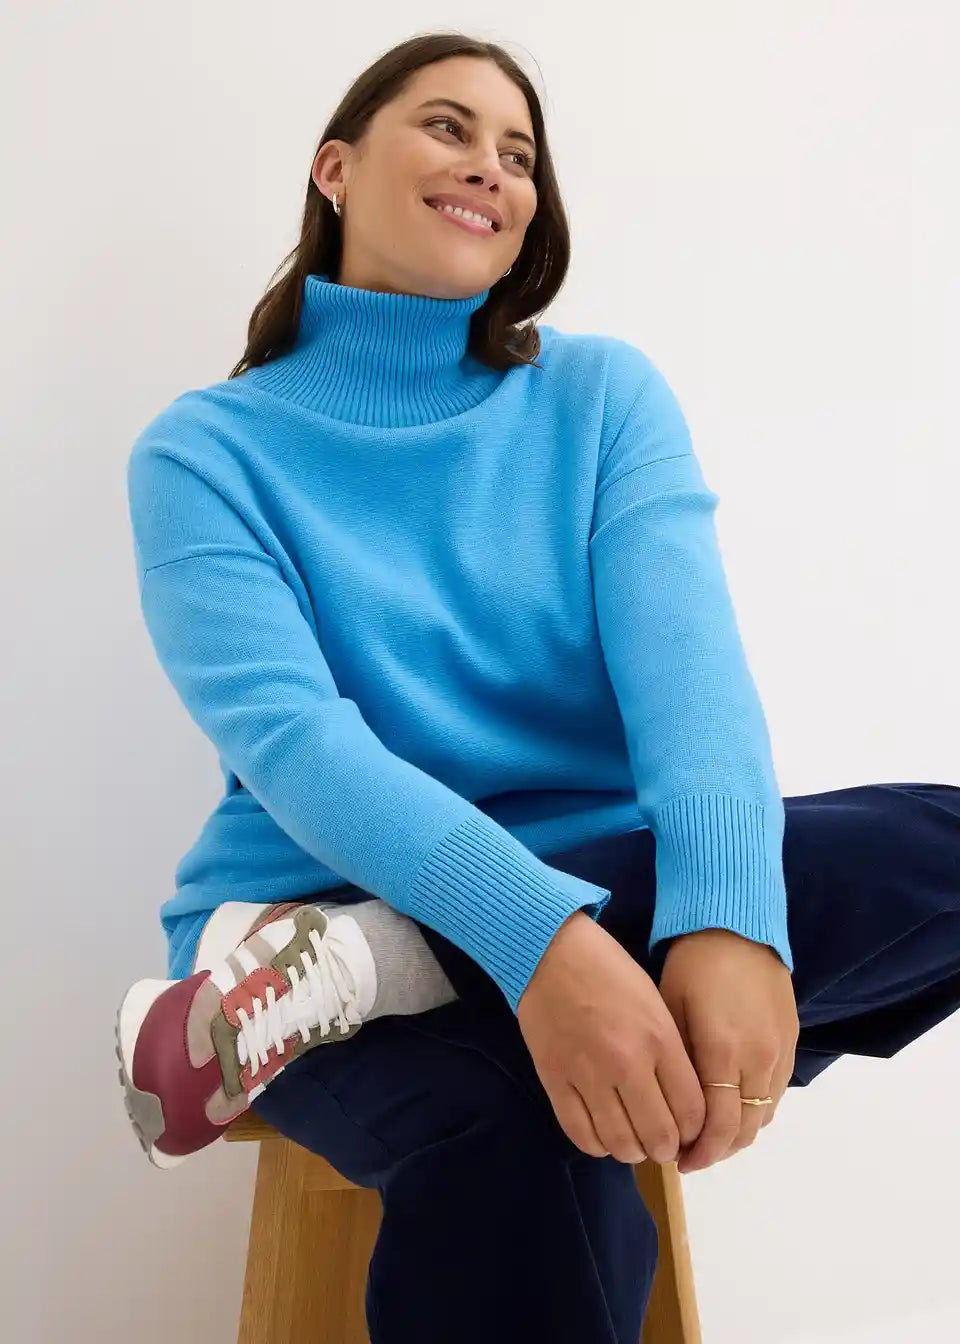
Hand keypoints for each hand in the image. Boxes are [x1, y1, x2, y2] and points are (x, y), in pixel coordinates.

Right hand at [516, 912, 706, 1163]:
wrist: (551, 952)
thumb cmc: (610, 971)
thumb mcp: (655, 1004)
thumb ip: (671, 1054)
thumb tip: (682, 1103)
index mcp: (659, 1040)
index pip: (691, 1112)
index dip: (695, 1132)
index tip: (689, 1131)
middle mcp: (627, 1064)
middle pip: (659, 1137)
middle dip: (667, 1148)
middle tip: (662, 1142)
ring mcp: (588, 1075)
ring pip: (621, 1144)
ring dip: (633, 1150)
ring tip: (633, 1139)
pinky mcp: (555, 1081)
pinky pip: (581, 1135)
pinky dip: (597, 1145)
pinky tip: (603, 1134)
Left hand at [657, 928, 798, 1172]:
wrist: (737, 927)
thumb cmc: (693, 965)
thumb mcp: (671, 1011)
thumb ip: (677, 1064)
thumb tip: (671, 1109)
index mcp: (724, 1053)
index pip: (717, 1126)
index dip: (699, 1151)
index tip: (678, 1159)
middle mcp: (759, 1060)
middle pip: (744, 1129)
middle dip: (717, 1151)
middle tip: (690, 1156)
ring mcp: (780, 1053)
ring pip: (763, 1116)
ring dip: (738, 1135)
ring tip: (709, 1137)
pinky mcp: (791, 1043)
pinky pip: (776, 1095)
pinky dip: (755, 1112)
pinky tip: (733, 1110)